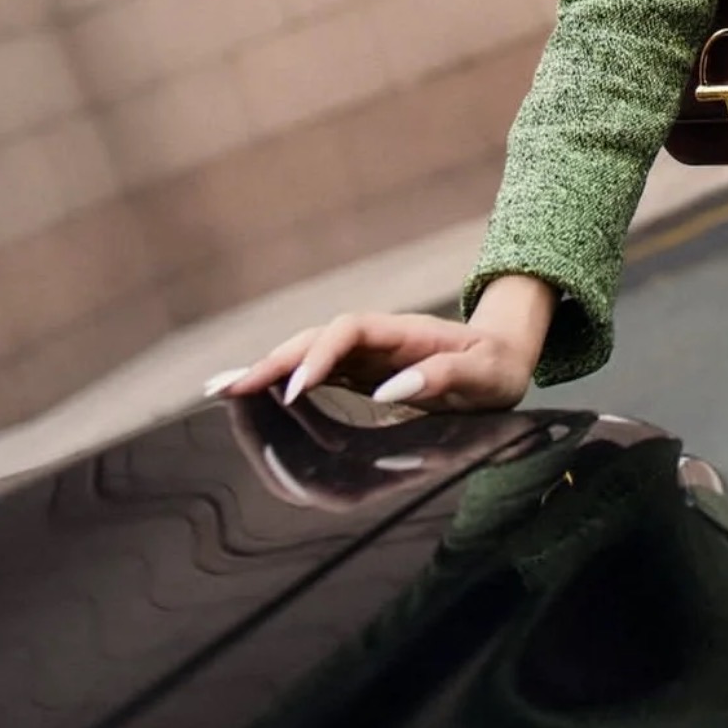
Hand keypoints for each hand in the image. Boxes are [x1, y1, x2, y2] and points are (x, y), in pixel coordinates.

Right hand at [207, 275, 556, 411]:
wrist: (506, 358)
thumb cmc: (499, 368)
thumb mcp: (486, 374)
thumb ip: (445, 374)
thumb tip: (390, 387)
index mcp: (404, 332)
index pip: (348, 331)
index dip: (318, 356)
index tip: (295, 390)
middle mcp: (377, 338)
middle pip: (315, 338)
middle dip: (272, 361)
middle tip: (229, 389)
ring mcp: (366, 354)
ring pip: (308, 354)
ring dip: (267, 369)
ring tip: (220, 390)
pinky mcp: (361, 372)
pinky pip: (316, 374)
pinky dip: (282, 383)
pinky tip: (251, 396)